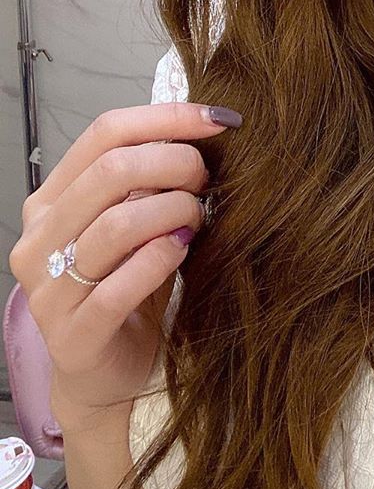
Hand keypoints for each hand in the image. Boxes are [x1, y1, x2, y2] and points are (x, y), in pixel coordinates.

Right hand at [8, 101, 240, 430]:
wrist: (108, 370)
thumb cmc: (129, 282)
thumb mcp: (138, 220)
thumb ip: (153, 178)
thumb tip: (206, 125)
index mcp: (52, 200)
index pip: (105, 132)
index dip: (167, 118)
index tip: (219, 120)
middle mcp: (40, 239)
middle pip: (112, 170)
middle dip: (176, 164)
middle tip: (207, 180)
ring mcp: (49, 289)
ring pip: (117, 224)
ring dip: (174, 211)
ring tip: (197, 218)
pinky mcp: (72, 335)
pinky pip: (118, 287)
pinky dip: (160, 260)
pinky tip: (181, 251)